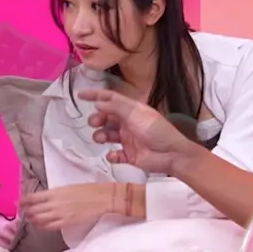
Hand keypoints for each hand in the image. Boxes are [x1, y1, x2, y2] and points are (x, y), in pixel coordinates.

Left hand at [20, 184, 113, 230]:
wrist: (101, 198)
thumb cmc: (88, 190)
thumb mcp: (68, 187)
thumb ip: (55, 193)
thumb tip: (46, 198)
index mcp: (54, 192)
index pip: (33, 197)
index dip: (23, 201)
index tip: (19, 202)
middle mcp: (54, 203)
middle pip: (33, 209)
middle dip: (26, 212)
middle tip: (23, 213)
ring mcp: (59, 214)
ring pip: (39, 219)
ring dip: (33, 219)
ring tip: (30, 219)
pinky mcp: (66, 222)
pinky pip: (49, 226)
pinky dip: (42, 226)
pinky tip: (40, 226)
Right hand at [78, 88, 193, 174]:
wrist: (171, 154)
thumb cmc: (156, 130)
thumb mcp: (136, 113)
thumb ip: (115, 107)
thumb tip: (97, 103)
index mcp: (132, 110)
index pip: (111, 99)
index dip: (96, 96)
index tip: (80, 95)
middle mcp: (129, 123)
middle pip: (106, 118)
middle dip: (97, 119)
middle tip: (94, 122)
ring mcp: (129, 140)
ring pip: (107, 135)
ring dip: (100, 135)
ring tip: (100, 138)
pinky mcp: (130, 156)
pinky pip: (115, 155)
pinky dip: (111, 155)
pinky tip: (113, 155)